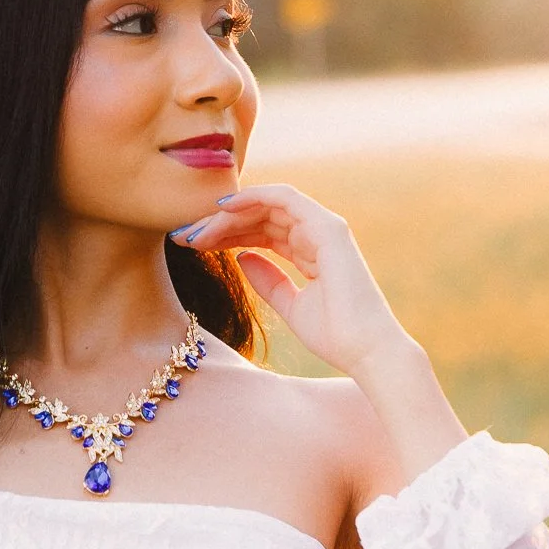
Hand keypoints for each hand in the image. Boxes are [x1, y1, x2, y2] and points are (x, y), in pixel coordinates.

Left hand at [175, 183, 409, 378]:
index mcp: (310, 252)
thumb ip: (268, 279)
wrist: (365, 351)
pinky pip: (285, 199)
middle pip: (260, 217)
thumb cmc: (335, 335)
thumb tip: (241, 257)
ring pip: (267, 206)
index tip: (192, 244)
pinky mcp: (328, 228)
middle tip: (183, 236)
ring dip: (229, 215)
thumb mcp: (290, 305)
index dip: (226, 234)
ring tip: (196, 231)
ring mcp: (324, 228)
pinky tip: (223, 208)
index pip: (262, 231)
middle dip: (219, 224)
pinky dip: (254, 197)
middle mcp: (317, 234)